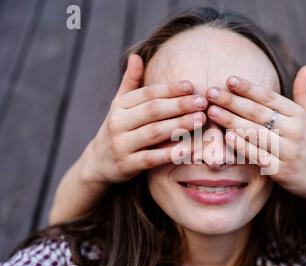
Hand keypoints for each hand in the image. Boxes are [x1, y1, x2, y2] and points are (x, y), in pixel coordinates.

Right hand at [81, 54, 206, 184]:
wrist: (97, 163)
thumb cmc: (118, 129)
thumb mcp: (119, 105)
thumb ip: (130, 82)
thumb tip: (136, 56)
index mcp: (120, 106)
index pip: (147, 94)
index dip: (170, 89)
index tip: (191, 86)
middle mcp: (118, 123)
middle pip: (153, 111)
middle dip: (179, 105)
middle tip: (202, 102)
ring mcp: (121, 145)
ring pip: (153, 132)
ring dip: (179, 125)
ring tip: (201, 119)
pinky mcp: (127, 165)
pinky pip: (151, 159)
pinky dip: (169, 154)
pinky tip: (188, 149)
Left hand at [205, 66, 305, 201]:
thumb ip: (304, 92)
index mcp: (299, 115)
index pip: (269, 98)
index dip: (248, 88)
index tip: (229, 79)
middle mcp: (294, 131)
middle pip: (258, 113)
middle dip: (232, 101)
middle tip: (211, 92)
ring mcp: (288, 152)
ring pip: (256, 133)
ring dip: (232, 121)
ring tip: (212, 111)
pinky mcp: (281, 171)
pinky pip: (258, 156)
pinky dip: (243, 146)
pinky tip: (227, 136)